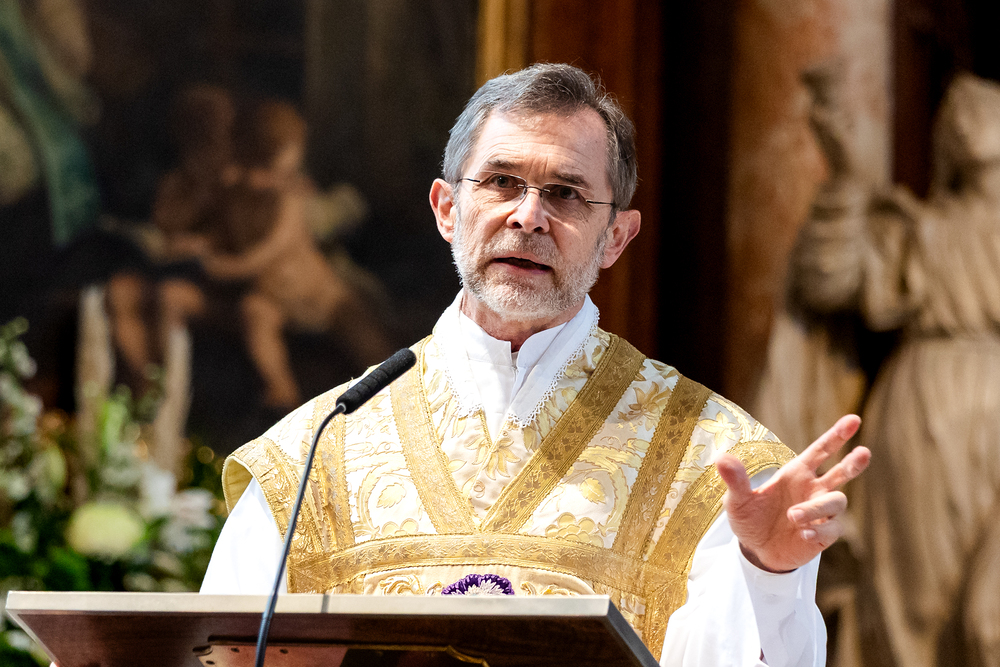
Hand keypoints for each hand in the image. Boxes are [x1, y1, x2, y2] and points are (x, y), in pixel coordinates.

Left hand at [716, 414, 870, 572]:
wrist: (755, 551)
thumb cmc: (749, 519)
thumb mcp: (737, 500)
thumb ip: (735, 480)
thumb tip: (722, 458)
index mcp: (796, 473)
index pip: (821, 450)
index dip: (837, 435)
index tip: (854, 420)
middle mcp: (813, 489)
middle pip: (843, 473)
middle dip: (854, 462)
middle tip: (863, 453)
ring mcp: (821, 512)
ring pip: (836, 502)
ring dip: (816, 507)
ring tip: (792, 516)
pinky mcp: (824, 535)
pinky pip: (831, 529)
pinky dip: (818, 529)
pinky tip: (802, 533)